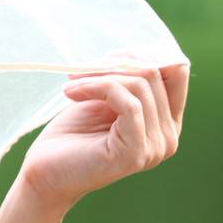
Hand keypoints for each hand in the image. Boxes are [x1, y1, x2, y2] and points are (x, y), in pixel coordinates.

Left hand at [20, 59, 189, 212]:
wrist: (45, 170)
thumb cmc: (72, 134)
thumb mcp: (105, 98)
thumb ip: (129, 79)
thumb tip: (140, 52)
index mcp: (166, 120)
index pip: (177, 70)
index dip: (142, 53)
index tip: (105, 58)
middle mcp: (169, 136)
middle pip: (156, 74)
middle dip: (114, 64)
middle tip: (79, 71)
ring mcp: (156, 147)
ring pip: (141, 85)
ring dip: (99, 76)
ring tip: (71, 84)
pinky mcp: (137, 153)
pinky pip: (129, 103)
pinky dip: (98, 87)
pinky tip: (71, 93)